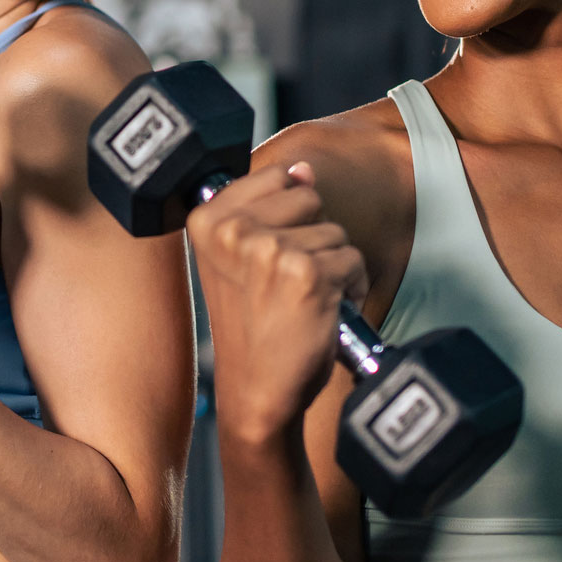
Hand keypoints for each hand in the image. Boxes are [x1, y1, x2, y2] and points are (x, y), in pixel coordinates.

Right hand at [189, 162, 367, 444]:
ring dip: (332, 266)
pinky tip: (323, 311)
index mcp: (207, 220)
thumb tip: (303, 170)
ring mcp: (270, 250)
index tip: (269, 253)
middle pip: (308, 198)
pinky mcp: (308, 274)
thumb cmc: (250, 326)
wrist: (255, 390)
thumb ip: (265, 206)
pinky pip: (353, 259)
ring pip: (335, 231)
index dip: (285, 215)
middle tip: (288, 280)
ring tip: (303, 299)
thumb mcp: (238, 258)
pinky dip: (350, 287)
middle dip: (312, 237)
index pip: (275, 176)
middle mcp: (234, 230)